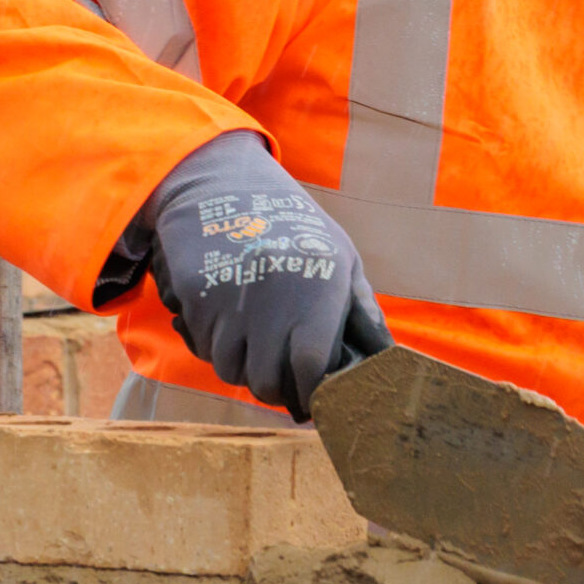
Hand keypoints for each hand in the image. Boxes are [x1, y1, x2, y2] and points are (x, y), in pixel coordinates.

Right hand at [142, 132, 392, 420]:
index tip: (314, 400)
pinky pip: (206, 349)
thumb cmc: (292, 223)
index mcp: (317, 292)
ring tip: (257, 345)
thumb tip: (386, 356)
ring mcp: (230, 301)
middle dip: (278, 390)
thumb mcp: (339, 256)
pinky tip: (230, 323)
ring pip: (233, 372)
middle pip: (268, 383)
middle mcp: (273, 301)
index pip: (311, 371)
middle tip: (284, 380)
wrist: (222, 184)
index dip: (312, 393)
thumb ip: (361, 309)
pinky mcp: (197, 301)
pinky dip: (219, 348)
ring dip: (246, 369)